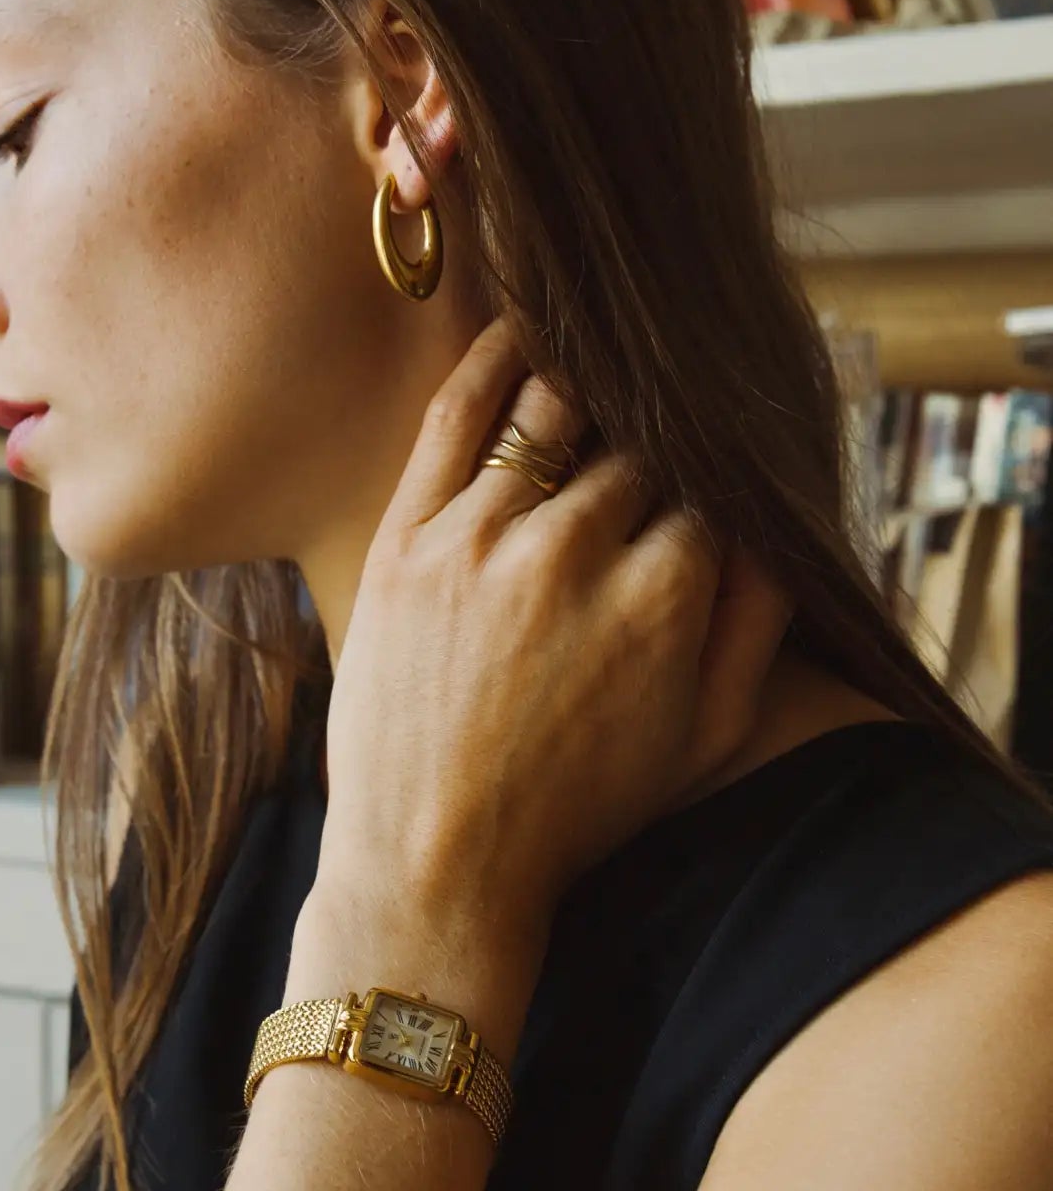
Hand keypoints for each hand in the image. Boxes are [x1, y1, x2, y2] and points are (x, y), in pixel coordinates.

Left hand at [316, 314, 791, 1000]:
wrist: (436, 862)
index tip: (703, 481)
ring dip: (588, 386)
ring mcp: (481, 539)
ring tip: (603, 369)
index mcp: (661, 599)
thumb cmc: (579, 809)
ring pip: (554, 414)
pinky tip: (521, 328)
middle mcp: (574, 552)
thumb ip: (759, 625)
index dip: (711, 484)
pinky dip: (492, 360)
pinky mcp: (406, 538)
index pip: (707, 490)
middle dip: (655, 444)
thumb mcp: (705, 738)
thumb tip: (784, 525)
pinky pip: (455, 417)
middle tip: (655, 430)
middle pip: (638, 448)